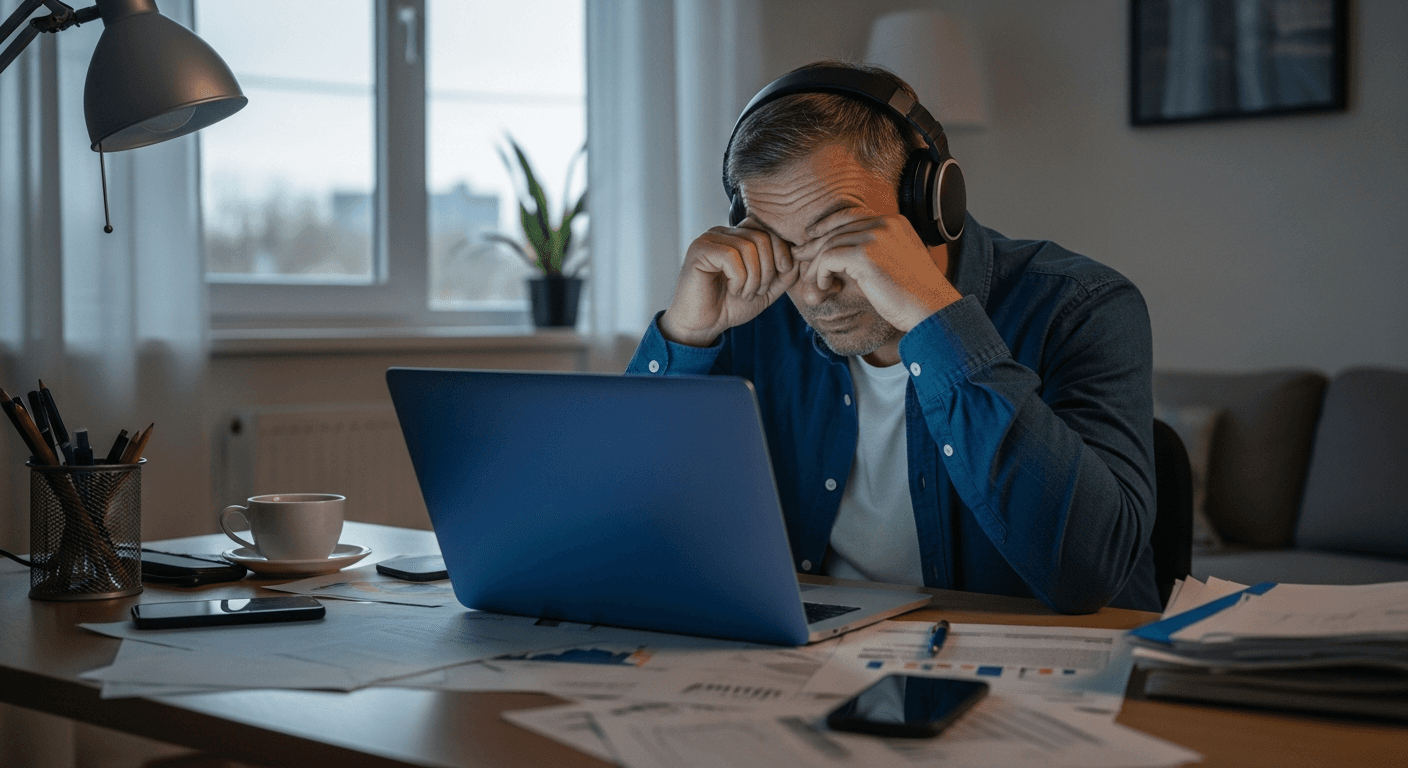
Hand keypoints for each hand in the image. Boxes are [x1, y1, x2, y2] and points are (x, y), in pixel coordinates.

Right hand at [659, 219, 798, 345]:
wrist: (703, 326)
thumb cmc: (730, 306)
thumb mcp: (767, 289)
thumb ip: (785, 272)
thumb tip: (802, 256)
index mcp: (738, 237)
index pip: (769, 230)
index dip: (782, 252)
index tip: (779, 277)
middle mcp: (723, 232)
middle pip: (762, 237)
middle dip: (768, 269)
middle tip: (758, 291)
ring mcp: (709, 239)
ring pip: (748, 247)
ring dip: (754, 278)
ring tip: (744, 293)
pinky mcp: (699, 250)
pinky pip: (731, 256)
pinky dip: (739, 279)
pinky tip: (733, 290)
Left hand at [793, 207, 960, 331]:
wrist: (931, 310)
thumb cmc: (914, 294)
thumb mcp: (896, 263)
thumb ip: (874, 252)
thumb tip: (842, 254)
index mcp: (894, 222)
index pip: (851, 215)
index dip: (827, 226)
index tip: (811, 238)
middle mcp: (884, 224)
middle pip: (837, 228)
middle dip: (815, 243)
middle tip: (799, 256)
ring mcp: (875, 238)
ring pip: (830, 244)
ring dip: (816, 264)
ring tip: (811, 281)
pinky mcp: (865, 256)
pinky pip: (828, 258)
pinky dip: (820, 273)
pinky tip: (825, 287)